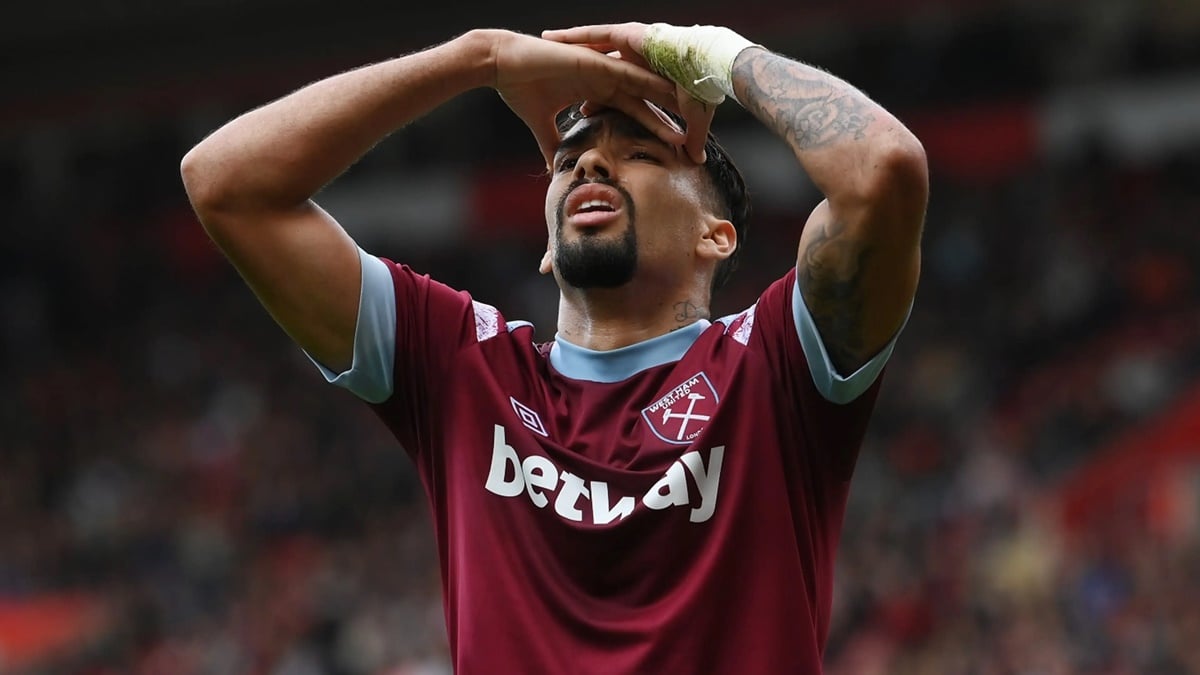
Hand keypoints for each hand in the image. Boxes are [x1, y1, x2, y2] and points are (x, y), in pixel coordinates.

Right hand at [482, 29, 686, 165]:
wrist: (501, 65)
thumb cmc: (519, 90)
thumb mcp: (541, 126)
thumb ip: (551, 144)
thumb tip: (552, 170)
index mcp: (596, 92)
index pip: (633, 112)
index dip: (653, 128)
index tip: (672, 146)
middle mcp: (604, 78)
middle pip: (646, 99)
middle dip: (670, 114)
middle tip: (697, 131)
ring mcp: (601, 68)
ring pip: (642, 85)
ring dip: (665, 99)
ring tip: (691, 113)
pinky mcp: (594, 60)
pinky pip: (625, 71)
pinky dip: (645, 80)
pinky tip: (666, 90)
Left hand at [542, 22, 715, 163]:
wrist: (712, 66)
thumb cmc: (705, 90)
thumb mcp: (694, 119)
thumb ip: (690, 138)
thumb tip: (695, 162)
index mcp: (646, 80)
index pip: (615, 92)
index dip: (597, 99)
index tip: (582, 110)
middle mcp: (634, 61)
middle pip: (596, 68)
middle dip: (573, 69)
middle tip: (549, 76)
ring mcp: (631, 46)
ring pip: (591, 47)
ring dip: (567, 47)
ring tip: (543, 46)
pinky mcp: (629, 35)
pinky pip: (595, 34)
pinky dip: (573, 36)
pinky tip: (553, 37)